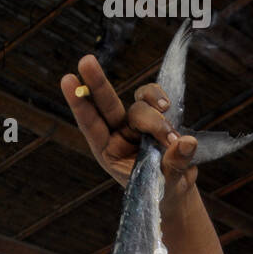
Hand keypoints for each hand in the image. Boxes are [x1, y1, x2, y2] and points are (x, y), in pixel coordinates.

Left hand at [61, 57, 199, 215]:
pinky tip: (170, 114)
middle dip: (96, 83)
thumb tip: (184, 141)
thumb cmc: (161, 192)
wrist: (175, 192)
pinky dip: (162, 101)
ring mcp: (135, 123)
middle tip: (85, 61)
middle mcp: (118, 134)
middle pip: (106, 104)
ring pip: (139, 103)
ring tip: (167, 137)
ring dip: (153, 115)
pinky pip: (154, 97)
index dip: (80, 104)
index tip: (68, 80)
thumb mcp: (166, 186)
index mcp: (109, 153)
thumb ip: (174, 164)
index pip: (91, 126)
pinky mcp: (154, 114)